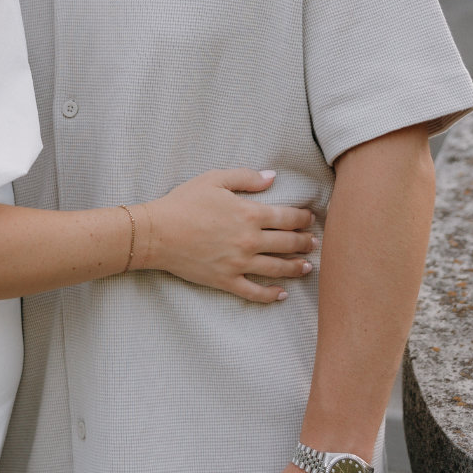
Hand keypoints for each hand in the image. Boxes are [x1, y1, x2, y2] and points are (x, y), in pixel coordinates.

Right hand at [141, 170, 316, 302]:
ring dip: (296, 267)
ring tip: (308, 267)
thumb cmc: (183, 202)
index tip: (310, 219)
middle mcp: (250, 241)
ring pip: (277, 268)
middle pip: (288, 243)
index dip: (303, 218)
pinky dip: (271, 295)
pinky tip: (281, 294)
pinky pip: (254, 291)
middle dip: (305, 242)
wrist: (157, 233)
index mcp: (250, 214)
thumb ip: (246, 178)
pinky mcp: (226, 280)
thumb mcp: (214, 179)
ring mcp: (240, 263)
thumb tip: (272, 178)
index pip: (287, 217)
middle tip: (314, 243)